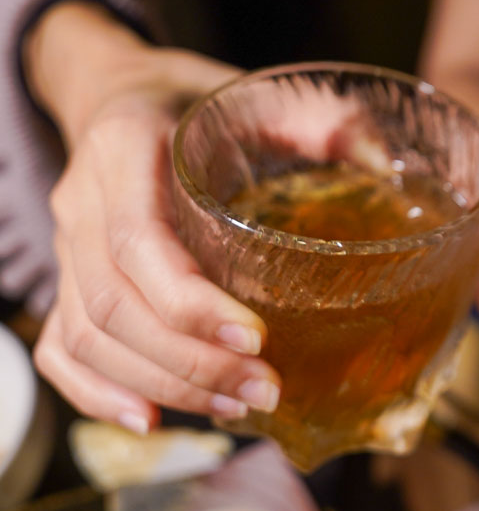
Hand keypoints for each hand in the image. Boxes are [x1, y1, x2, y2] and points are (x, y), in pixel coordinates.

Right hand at [25, 2, 279, 431]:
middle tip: (266, 390)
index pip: (137, 242)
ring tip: (237, 408)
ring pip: (87, 337)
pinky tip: (152, 421)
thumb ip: (317, 118)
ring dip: (162, 384)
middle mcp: (81, 201)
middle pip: (114, 305)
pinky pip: (62, 348)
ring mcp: (66, 245)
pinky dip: (98, 393)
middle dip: (190, 362)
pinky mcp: (67, 278)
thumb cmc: (197, 97)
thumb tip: (384, 159)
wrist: (120, 89)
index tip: (257, 338)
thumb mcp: (255, 88)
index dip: (190, 303)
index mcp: (123, 147)